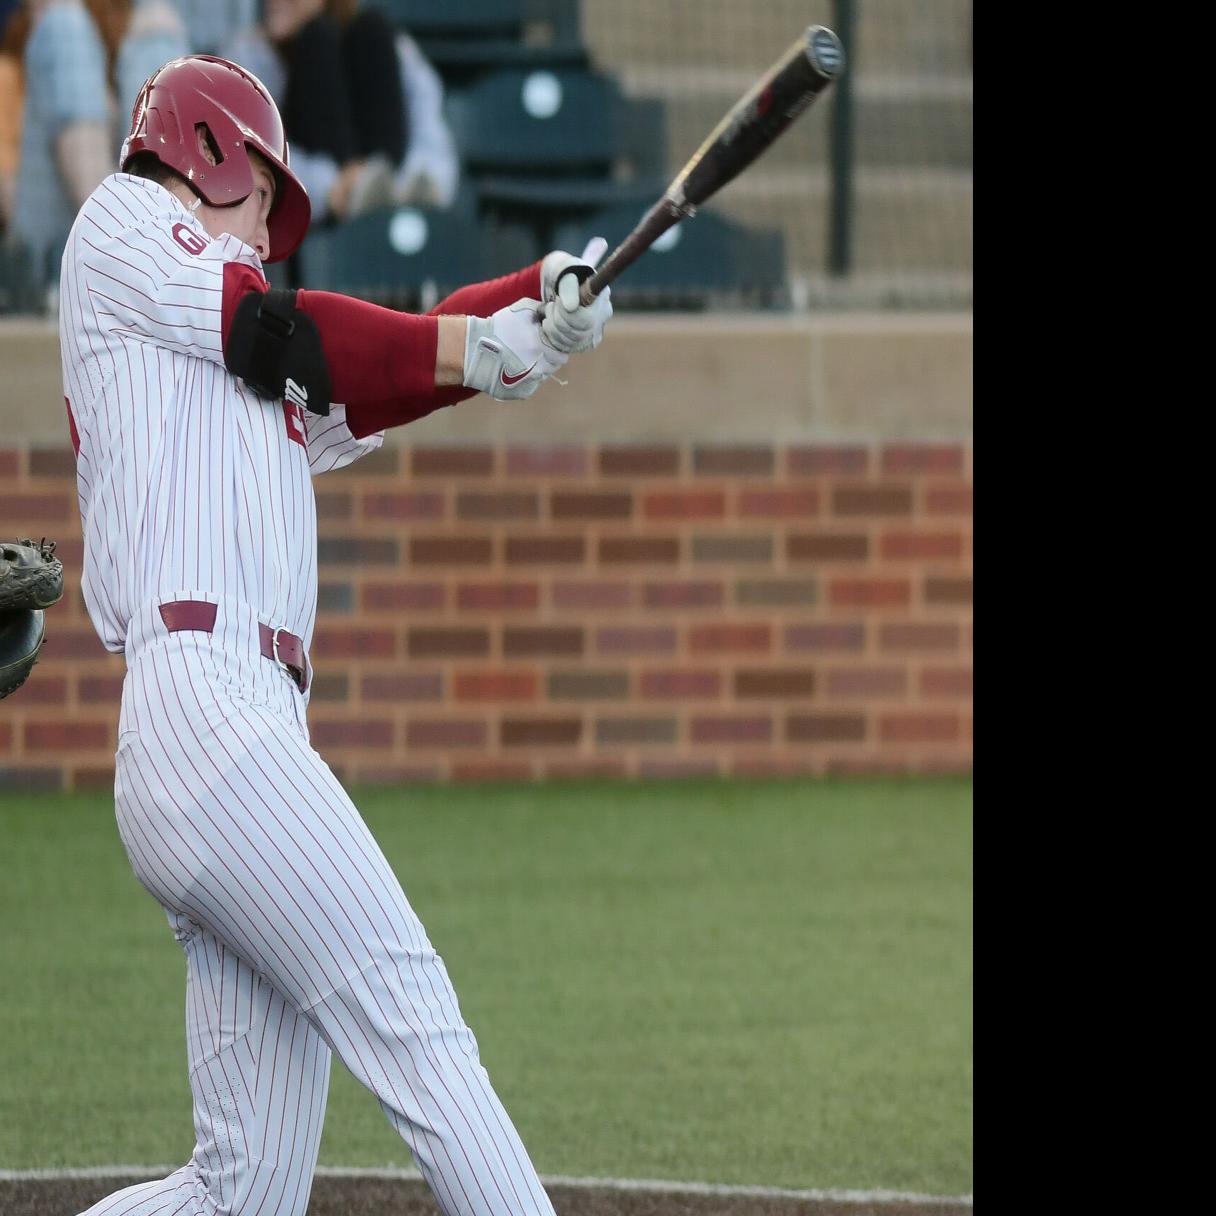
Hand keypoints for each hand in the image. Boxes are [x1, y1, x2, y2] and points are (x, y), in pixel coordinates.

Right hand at [463, 298, 568, 400]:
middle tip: (533, 348)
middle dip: (548, 356)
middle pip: (554, 364)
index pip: (563, 351)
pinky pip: (531, 385)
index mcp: (545, 348)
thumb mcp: (523, 309)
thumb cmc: (498, 327)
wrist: (473, 350)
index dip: (555, 345)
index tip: (546, 341)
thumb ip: (544, 310)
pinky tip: (514, 368)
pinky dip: (526, 377)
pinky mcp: (523, 393)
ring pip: (543, 375)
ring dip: (537, 367)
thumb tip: (555, 312)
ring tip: (521, 358)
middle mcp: (542, 369)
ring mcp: (533, 383)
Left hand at [540, 237, 612, 353]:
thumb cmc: (562, 273)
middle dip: (557, 319)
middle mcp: (603, 317)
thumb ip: (568, 288)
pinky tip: (551, 324)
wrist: (555, 282)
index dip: (566, 315)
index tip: (556, 300)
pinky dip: (553, 337)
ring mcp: (595, 332)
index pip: (586, 320)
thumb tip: (571, 307)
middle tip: (551, 305)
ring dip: (552, 327)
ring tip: (549, 312)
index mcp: (602, 297)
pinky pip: (567, 347)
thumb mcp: (564, 271)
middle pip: (578, 333)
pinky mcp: (584, 343)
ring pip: (571, 342)